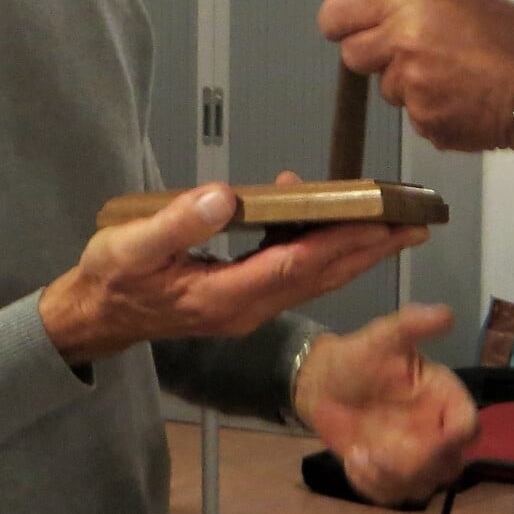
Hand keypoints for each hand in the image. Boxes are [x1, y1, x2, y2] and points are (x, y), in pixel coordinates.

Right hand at [38, 182, 425, 363]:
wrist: (98, 315)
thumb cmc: (111, 278)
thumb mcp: (129, 248)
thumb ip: (176, 225)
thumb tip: (225, 198)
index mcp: (222, 296)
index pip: (295, 265)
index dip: (339, 241)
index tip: (378, 221)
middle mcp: (246, 307)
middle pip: (320, 277)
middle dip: (370, 250)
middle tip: (415, 226)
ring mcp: (249, 306)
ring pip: (315, 279)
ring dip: (357, 253)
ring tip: (397, 229)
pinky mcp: (246, 297)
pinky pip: (296, 274)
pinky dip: (322, 247)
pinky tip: (326, 216)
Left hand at [294, 304, 478, 505]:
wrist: (322, 383)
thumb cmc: (359, 357)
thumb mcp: (383, 337)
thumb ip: (413, 324)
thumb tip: (447, 313)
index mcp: (444, 398)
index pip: (468, 425)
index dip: (457, 437)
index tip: (433, 440)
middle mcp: (436, 431)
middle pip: (450, 465)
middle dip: (418, 466)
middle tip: (380, 455)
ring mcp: (415, 457)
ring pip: (423, 486)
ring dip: (392, 479)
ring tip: (358, 456)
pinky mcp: (391, 475)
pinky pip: (393, 496)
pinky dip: (374, 487)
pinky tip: (352, 461)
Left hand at [317, 0, 513, 150]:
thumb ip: (415, 6)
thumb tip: (382, 16)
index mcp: (414, 0)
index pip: (338, 14)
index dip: (339, 23)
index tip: (344, 28)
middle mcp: (404, 41)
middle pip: (354, 56)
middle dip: (376, 58)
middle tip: (411, 56)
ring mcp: (413, 87)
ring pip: (388, 89)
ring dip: (411, 86)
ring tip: (456, 79)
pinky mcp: (426, 122)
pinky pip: (415, 117)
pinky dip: (435, 113)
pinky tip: (466, 101)